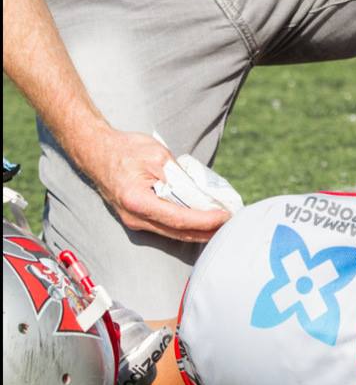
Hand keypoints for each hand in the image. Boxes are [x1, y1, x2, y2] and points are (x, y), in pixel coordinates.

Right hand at [78, 130, 229, 242]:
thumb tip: (202, 192)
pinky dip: (186, 226)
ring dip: (199, 231)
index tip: (225, 216)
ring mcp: (134, 221)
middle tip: (231, 224)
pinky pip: (166, 228)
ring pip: (173, 234)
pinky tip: (203, 222)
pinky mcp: (137, 219)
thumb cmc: (125, 150)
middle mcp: (134, 217)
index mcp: (137, 201)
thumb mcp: (157, 156)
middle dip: (207, 231)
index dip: (205, 220)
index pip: (179, 219)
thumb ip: (179, 176)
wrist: (95, 151)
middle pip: (178, 233)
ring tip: (222, 225)